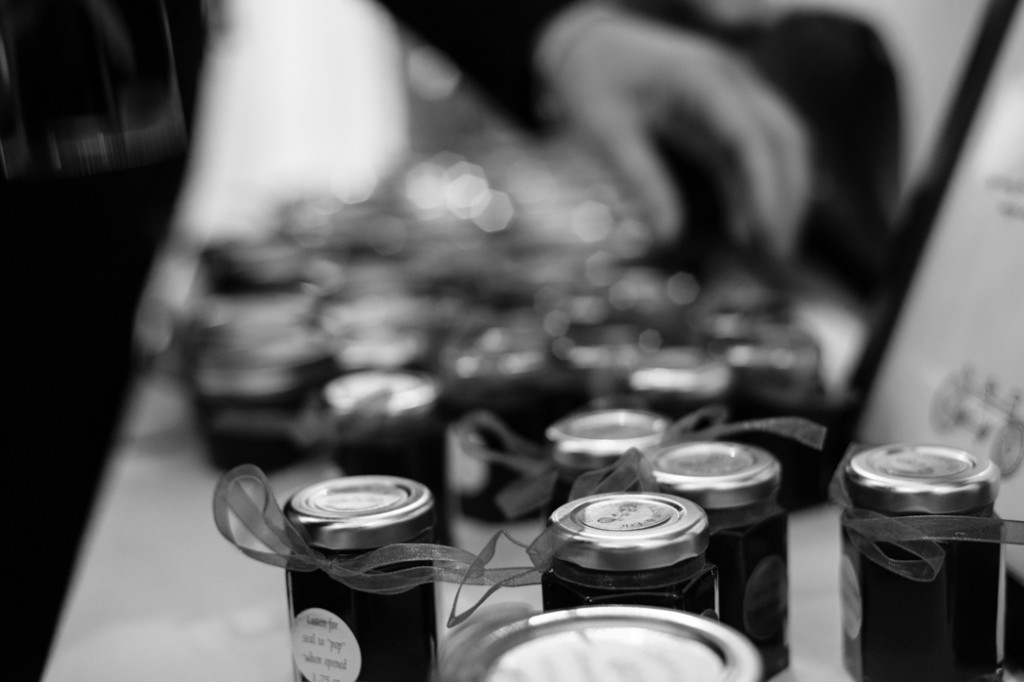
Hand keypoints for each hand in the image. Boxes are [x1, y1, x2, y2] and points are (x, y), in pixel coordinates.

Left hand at [535, 4, 811, 258]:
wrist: (586, 43)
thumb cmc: (592, 83)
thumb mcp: (605, 132)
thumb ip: (640, 179)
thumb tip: (668, 237)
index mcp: (703, 78)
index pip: (750, 136)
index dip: (764, 187)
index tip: (763, 233)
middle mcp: (731, 79)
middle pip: (784, 138)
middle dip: (788, 197)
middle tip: (777, 254)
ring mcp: (733, 92)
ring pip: (780, 143)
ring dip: (782, 194)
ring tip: (771, 250)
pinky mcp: (724, 110)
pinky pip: (754, 151)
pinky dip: (756, 188)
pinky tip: (747, 228)